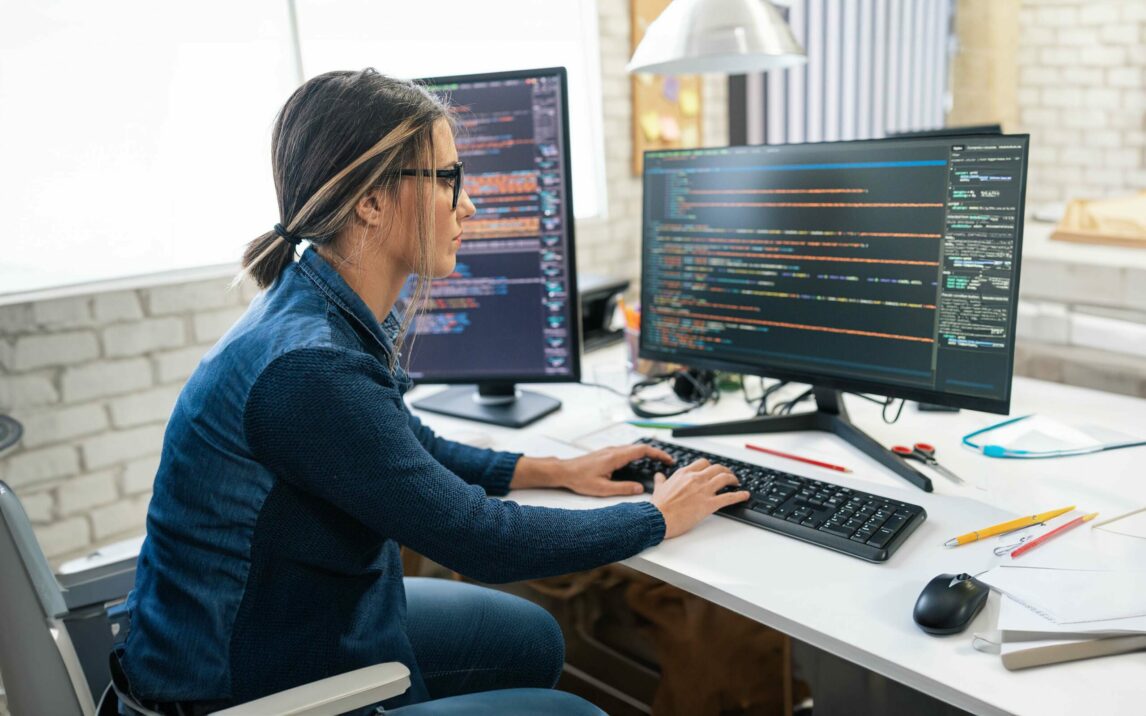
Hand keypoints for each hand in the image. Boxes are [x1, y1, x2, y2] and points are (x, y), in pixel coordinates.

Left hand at [551, 443, 674, 496]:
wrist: (564, 471)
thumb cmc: (579, 479)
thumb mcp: (603, 489)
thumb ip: (623, 488)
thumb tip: (640, 489)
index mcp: (615, 457)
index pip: (642, 450)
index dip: (658, 454)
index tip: (668, 459)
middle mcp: (613, 451)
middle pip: (640, 447)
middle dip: (656, 453)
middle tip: (667, 462)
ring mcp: (610, 451)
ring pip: (633, 449)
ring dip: (647, 454)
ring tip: (656, 463)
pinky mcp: (606, 454)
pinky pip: (626, 451)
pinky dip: (637, 455)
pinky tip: (638, 464)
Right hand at [650, 459, 749, 538]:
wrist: (658, 517)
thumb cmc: (659, 506)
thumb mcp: (658, 488)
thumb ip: (660, 480)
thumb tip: (659, 476)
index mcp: (684, 473)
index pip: (703, 463)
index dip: (711, 466)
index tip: (713, 470)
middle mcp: (696, 478)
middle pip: (717, 468)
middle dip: (725, 471)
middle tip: (728, 475)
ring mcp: (704, 490)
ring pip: (725, 478)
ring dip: (733, 479)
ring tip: (737, 483)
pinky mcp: (709, 504)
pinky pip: (729, 497)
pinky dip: (740, 495)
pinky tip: (745, 495)